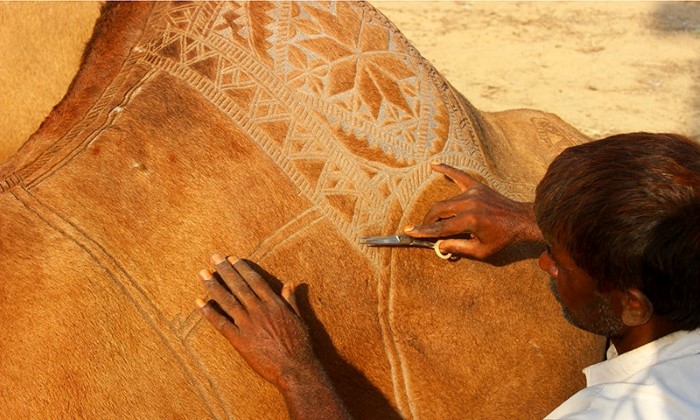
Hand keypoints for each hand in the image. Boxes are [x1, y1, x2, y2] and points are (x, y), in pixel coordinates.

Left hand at [196, 255, 319, 389]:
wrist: (295, 369)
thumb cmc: (300, 345)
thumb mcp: (299, 319)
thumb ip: (291, 300)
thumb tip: (290, 284)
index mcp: (274, 304)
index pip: (255, 281)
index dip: (242, 269)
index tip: (232, 259)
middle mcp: (259, 310)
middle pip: (239, 286)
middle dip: (225, 270)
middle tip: (214, 257)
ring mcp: (248, 325)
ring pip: (227, 301)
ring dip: (213, 286)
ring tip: (202, 273)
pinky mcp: (240, 341)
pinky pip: (221, 323)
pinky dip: (209, 312)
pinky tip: (199, 302)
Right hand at [404, 163, 541, 259]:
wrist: (522, 221)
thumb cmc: (503, 238)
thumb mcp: (481, 251)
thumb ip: (457, 247)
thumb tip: (438, 245)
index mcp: (470, 221)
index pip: (440, 227)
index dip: (423, 231)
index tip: (409, 231)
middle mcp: (469, 204)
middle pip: (438, 211)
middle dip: (428, 221)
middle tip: (424, 229)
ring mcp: (473, 193)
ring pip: (446, 201)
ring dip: (437, 211)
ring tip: (433, 219)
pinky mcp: (477, 186)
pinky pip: (459, 176)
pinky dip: (446, 170)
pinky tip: (434, 165)